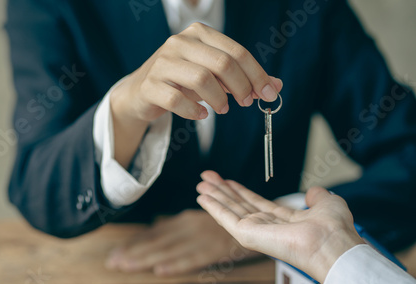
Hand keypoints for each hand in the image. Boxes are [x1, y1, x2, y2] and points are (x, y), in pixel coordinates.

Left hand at [105, 209, 259, 275]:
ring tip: (126, 267)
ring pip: (170, 250)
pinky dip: (177, 265)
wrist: (260, 217)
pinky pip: (194, 258)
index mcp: (184, 221)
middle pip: (156, 242)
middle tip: (113, 263)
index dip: (133, 244)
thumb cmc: (226, 221)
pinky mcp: (217, 248)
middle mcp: (189, 226)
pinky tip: (161, 271)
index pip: (153, 234)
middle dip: (133, 253)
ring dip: (146, 259)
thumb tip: (154, 228)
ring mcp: (202, 236)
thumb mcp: (199, 220)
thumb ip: (177, 226)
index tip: (114, 255)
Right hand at [109, 22, 282, 167]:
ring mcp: (162, 63)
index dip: (257, 74)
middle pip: (222, 63)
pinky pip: (177, 99)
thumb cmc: (181, 81)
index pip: (236, 52)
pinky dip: (194, 111)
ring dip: (219, 99)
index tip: (269, 93)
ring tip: (222, 109)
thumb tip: (276, 86)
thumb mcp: (213, 75)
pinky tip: (201, 115)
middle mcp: (179, 43)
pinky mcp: (150, 85)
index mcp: (198, 34)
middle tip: (246, 102)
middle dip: (241, 86)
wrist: (141, 92)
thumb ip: (242, 78)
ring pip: (201, 79)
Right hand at [196, 171, 364, 282]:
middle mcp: (268, 227)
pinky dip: (213, 207)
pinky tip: (203, 197)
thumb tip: (313, 191)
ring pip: (230, 210)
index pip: (256, 204)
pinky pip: (226, 219)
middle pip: (239, 205)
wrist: (331, 243)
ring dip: (215, 196)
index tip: (228, 180)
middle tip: (207, 177)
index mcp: (284, 221)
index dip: (241, 191)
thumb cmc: (334, 228)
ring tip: (201, 183)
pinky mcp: (248, 235)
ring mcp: (256, 232)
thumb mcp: (327, 203)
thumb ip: (317, 196)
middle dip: (223, 191)